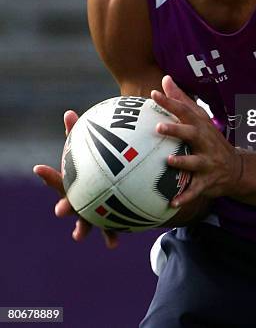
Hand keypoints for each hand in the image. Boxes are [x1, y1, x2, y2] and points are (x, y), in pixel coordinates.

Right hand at [33, 110, 118, 248]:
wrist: (111, 192)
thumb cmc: (94, 170)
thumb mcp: (88, 153)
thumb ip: (78, 136)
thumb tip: (68, 112)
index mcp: (73, 185)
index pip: (59, 178)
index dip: (47, 174)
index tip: (38, 167)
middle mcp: (78, 201)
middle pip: (68, 204)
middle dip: (63, 207)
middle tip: (59, 210)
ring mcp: (90, 214)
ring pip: (84, 223)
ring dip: (83, 230)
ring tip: (78, 236)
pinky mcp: (105, 223)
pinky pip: (110, 230)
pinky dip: (111, 236)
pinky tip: (115, 244)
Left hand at [152, 76, 243, 208]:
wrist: (237, 168)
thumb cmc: (210, 140)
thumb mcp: (200, 119)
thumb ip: (182, 100)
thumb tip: (165, 79)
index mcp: (201, 126)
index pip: (185, 110)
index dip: (170, 101)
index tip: (154, 93)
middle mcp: (206, 143)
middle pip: (192, 134)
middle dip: (177, 130)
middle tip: (158, 126)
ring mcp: (208, 163)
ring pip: (195, 162)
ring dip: (182, 162)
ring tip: (168, 161)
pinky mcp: (207, 182)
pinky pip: (195, 191)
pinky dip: (185, 197)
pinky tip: (172, 203)